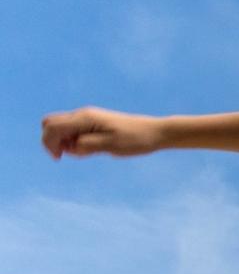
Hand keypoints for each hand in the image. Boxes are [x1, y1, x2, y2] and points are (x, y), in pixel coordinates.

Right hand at [40, 106, 164, 159]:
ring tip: (90, 152)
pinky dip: (76, 143)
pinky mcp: (94, 125)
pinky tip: (94, 149)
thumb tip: (70, 146)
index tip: (60, 158)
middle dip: (53, 141)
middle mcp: (83, 115)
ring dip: (66, 143)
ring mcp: (88, 119)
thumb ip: (87, 145)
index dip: (49, 143)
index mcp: (85, 118)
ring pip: (62, 129)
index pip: (52, 127)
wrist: (155, 132)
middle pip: (51, 124)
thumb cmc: (136, 140)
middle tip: (73, 154)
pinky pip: (74, 133)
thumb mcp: (111, 146)